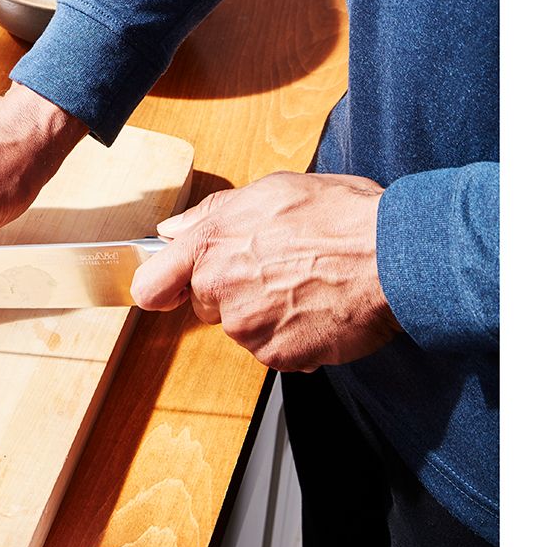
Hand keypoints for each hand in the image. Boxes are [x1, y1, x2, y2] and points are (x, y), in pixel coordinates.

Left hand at [133, 171, 399, 370]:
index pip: (151, 283)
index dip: (161, 287)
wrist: (395, 258)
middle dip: (231, 291)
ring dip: (266, 314)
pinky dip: (293, 337)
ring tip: (306, 286)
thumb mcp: (270, 190)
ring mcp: (249, 327)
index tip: (168, 288)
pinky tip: (318, 310)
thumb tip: (174, 229)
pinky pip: (274, 350)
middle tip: (275, 269)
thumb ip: (212, 214)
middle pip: (205, 304)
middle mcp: (221, 288)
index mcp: (211, 243)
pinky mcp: (279, 356)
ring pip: (242, 327)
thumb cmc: (340, 217)